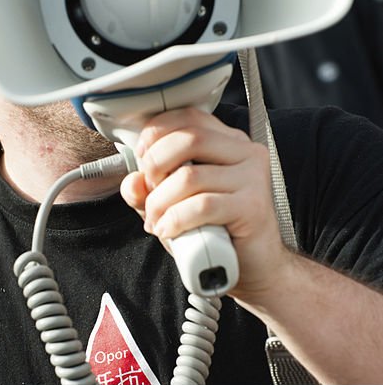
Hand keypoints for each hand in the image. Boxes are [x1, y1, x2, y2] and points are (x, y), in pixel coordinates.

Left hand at [119, 107, 292, 303]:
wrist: (253, 267)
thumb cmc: (214, 232)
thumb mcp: (172, 205)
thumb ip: (148, 190)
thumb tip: (132, 181)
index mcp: (228, 142)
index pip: (189, 117)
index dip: (156, 134)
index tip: (141, 160)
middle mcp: (245, 152)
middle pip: (188, 139)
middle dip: (155, 166)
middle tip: (147, 194)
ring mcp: (253, 178)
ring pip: (189, 176)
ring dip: (159, 202)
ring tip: (156, 221)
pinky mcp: (253, 206)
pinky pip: (202, 206)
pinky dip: (175, 220)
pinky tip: (168, 231)